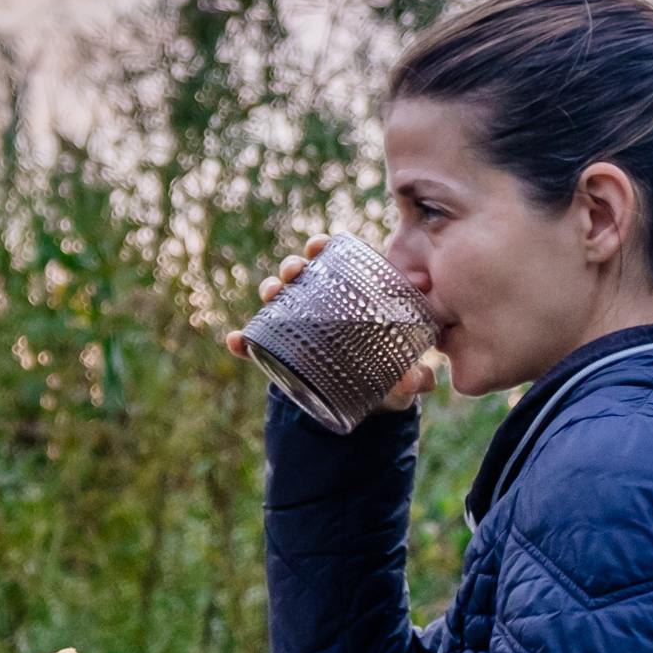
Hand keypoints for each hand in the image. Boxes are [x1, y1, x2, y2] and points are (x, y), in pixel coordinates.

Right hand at [222, 233, 439, 410]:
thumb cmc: (393, 376)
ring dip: (270, 291)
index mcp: (351, 297)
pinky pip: (258, 346)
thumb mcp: (406, 374)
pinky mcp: (283, 357)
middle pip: (300, 276)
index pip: (333, 263)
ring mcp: (299, 330)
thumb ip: (416, 377)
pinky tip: (235, 341)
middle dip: (292, 266)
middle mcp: (320, 306)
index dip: (321, 247)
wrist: (369, 407)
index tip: (318, 244)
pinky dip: (244, 343)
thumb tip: (417, 379)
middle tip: (294, 271)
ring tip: (271, 294)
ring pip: (278, 302)